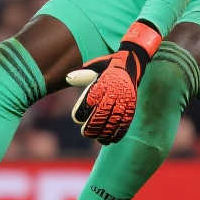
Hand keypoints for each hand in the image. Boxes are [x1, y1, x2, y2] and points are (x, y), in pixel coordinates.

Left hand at [68, 21, 161, 143]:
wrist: (132, 60)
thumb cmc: (108, 66)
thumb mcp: (94, 66)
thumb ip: (81, 75)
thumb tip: (67, 78)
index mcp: (103, 81)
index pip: (90, 100)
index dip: (82, 111)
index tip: (77, 118)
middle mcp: (114, 91)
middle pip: (102, 113)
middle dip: (93, 126)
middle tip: (86, 133)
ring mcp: (125, 99)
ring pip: (114, 121)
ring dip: (105, 133)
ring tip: (99, 139)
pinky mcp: (132, 105)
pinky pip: (126, 122)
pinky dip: (119, 132)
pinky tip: (112, 139)